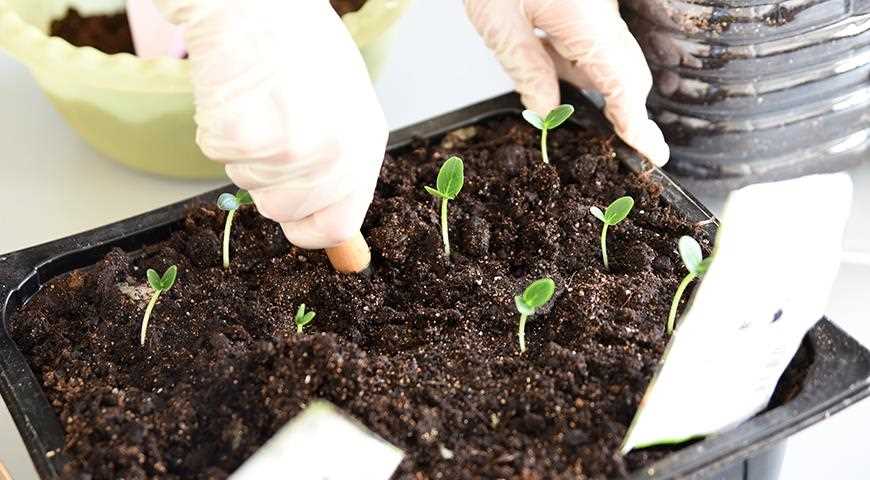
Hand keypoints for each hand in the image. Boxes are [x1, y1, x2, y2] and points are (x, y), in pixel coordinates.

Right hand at [154, 0, 387, 248]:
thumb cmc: (298, 42)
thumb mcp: (343, 104)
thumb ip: (339, 165)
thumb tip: (333, 233)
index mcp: (364, 145)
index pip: (338, 224)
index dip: (311, 230)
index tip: (296, 225)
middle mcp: (334, 155)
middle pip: (283, 210)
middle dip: (268, 180)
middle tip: (269, 125)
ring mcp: (290, 150)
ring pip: (247, 183)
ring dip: (243, 150)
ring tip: (257, 99)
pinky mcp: (244, 137)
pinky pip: (216, 154)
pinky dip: (216, 126)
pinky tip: (234, 91)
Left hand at [466, 0, 668, 165]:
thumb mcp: (498, 20)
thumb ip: (526, 68)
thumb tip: (546, 109)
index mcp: (586, 21)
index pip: (623, 85)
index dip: (637, 124)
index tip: (653, 154)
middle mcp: (601, 13)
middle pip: (625, 72)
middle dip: (618, 107)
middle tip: (619, 140)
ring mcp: (598, 4)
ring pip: (608, 56)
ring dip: (585, 78)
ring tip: (545, 74)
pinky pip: (593, 36)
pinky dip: (574, 55)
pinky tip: (544, 50)